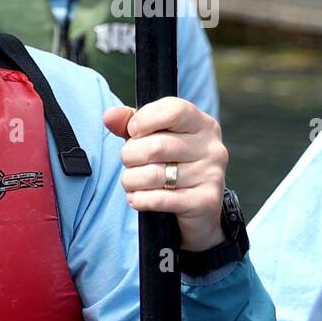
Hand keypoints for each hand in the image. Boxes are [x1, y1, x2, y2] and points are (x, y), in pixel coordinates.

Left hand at [104, 99, 227, 252]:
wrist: (197, 210)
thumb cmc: (171, 166)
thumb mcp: (152, 138)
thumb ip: (131, 123)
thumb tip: (109, 116)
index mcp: (201, 124)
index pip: (173, 110)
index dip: (144, 120)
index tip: (132, 132)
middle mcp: (212, 147)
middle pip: (156, 147)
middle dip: (130, 156)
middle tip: (130, 163)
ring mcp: (211, 174)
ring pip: (154, 175)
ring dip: (131, 180)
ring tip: (132, 182)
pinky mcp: (205, 201)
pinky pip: (160, 199)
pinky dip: (139, 199)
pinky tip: (137, 198)